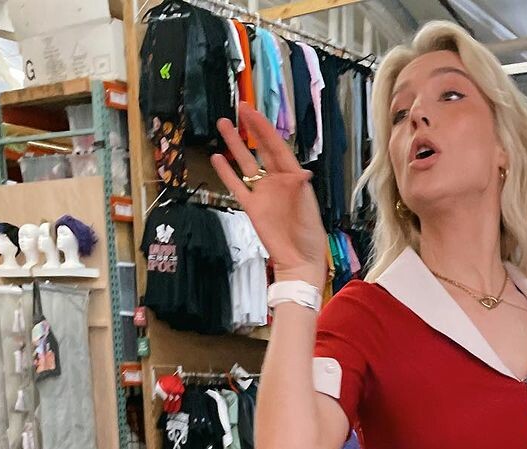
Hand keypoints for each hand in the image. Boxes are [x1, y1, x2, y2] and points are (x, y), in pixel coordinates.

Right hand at [211, 101, 326, 285]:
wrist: (298, 262)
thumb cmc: (309, 237)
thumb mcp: (309, 212)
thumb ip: (301, 192)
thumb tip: (302, 173)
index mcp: (293, 178)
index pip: (277, 147)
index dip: (264, 129)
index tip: (252, 113)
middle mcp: (277, 181)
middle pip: (261, 149)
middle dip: (251, 129)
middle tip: (240, 109)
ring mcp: (262, 193)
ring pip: (246, 164)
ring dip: (235, 145)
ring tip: (223, 124)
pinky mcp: (251, 207)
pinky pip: (237, 186)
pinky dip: (226, 173)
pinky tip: (217, 158)